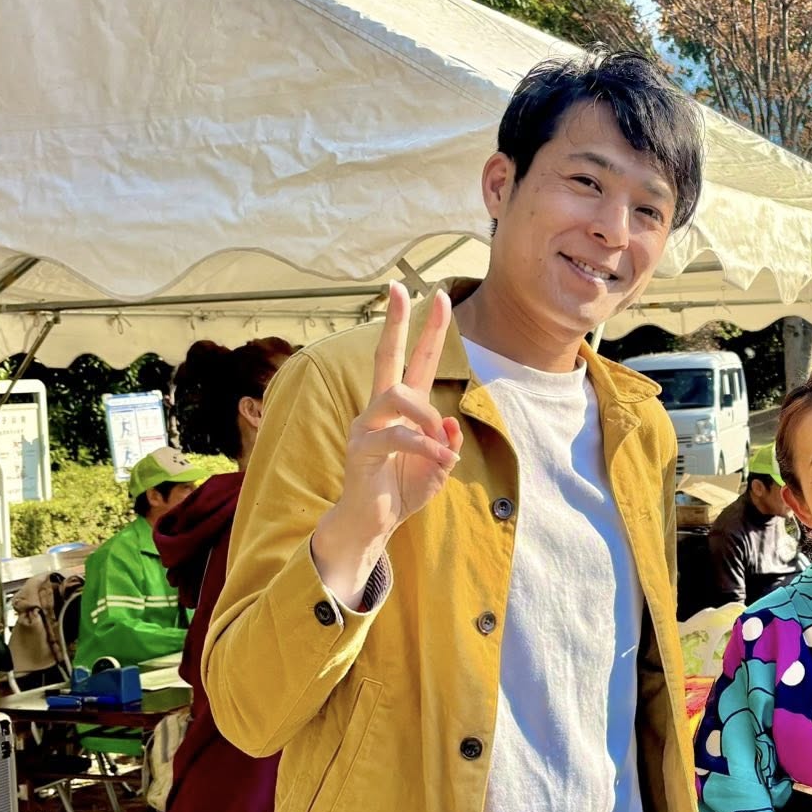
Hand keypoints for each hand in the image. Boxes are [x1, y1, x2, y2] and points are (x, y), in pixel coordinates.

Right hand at [312, 284, 464, 599]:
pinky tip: (437, 461)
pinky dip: (423, 446)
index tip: (436, 295)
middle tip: (400, 287)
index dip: (426, 329)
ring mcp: (366, 425)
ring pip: (396, 395)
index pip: (414, 360)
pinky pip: (396, 435)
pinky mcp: (361, 448)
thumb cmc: (402, 490)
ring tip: (441, 445)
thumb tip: (450, 421)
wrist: (373, 524)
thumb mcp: (438, 467)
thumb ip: (446, 443)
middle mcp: (379, 409)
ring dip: (426, 416)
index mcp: (401, 409)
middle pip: (385, 355)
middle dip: (395, 321)